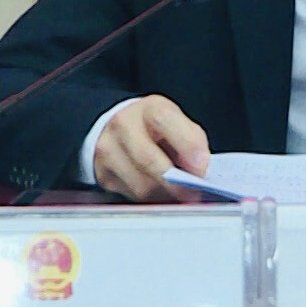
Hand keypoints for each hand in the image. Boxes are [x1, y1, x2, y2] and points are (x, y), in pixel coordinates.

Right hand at [92, 95, 210, 202]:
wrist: (121, 129)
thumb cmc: (154, 127)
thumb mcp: (177, 122)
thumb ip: (192, 140)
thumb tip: (198, 170)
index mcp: (148, 108)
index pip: (165, 120)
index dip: (187, 145)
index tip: (202, 167)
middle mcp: (122, 125)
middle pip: (149, 159)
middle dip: (176, 182)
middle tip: (193, 191)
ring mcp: (108, 150)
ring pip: (140, 185)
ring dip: (165, 193)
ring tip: (178, 192)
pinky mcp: (103, 174)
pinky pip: (132, 196)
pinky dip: (152, 198)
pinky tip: (160, 192)